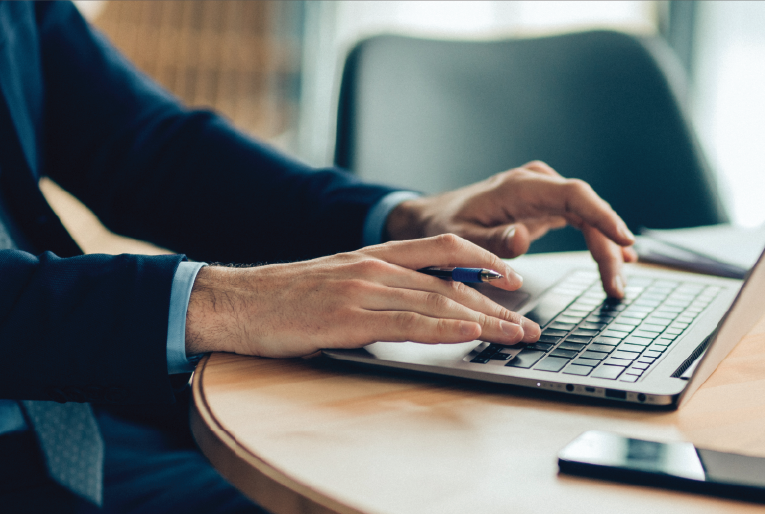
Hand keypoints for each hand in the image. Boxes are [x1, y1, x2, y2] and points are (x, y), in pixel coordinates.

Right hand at [185, 235, 541, 357]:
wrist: (235, 302)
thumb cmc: (283, 299)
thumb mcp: (338, 283)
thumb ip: (377, 291)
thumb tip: (415, 312)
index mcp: (374, 255)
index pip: (444, 252)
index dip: (485, 264)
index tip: (515, 281)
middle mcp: (375, 266)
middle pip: (452, 280)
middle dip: (498, 302)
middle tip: (529, 323)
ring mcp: (363, 290)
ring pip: (439, 302)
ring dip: (486, 322)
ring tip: (517, 337)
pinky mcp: (349, 318)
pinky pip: (409, 322)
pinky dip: (447, 329)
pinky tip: (473, 335)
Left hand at [385, 161, 637, 297]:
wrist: (432, 218)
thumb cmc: (443, 227)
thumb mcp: (459, 239)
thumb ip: (492, 240)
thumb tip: (523, 238)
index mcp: (520, 187)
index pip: (574, 196)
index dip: (603, 216)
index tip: (624, 239)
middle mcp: (537, 184)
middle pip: (587, 212)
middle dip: (607, 248)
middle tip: (616, 287)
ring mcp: (544, 193)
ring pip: (587, 218)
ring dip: (606, 250)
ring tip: (617, 285)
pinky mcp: (545, 206)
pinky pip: (580, 221)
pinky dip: (597, 242)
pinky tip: (617, 259)